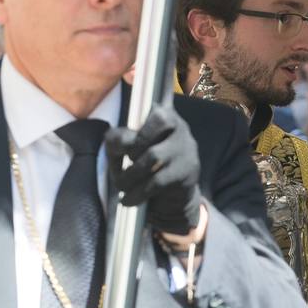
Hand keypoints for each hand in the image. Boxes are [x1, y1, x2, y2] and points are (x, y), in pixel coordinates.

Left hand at [104, 104, 202, 238]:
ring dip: (131, 173)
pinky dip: (138, 192)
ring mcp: (187, 149)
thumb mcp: (130, 149)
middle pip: (160, 119)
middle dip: (135, 141)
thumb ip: (119, 139)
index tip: (120, 147)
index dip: (133, 125)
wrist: (174, 196)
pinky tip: (128, 199)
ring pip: (154, 155)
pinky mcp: (188, 172)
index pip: (152, 108)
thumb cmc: (148, 166)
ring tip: (122, 186)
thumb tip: (119, 143)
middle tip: (126, 160)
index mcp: (165, 115)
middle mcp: (181, 127)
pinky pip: (158, 181)